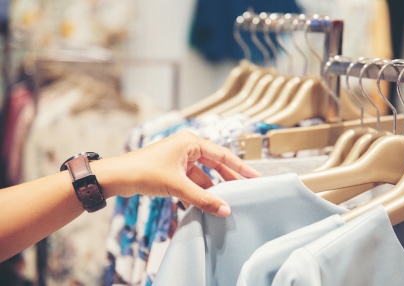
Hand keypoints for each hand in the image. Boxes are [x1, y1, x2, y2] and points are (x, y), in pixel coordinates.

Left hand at [95, 131, 260, 216]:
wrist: (117, 177)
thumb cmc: (144, 171)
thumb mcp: (177, 186)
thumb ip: (202, 198)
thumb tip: (225, 209)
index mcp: (191, 142)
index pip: (223, 155)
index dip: (240, 167)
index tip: (255, 177)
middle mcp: (187, 148)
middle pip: (215, 164)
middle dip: (228, 179)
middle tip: (245, 190)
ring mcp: (179, 160)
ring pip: (202, 175)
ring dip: (211, 188)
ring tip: (225, 202)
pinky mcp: (172, 171)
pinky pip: (191, 181)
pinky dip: (198, 192)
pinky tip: (204, 205)